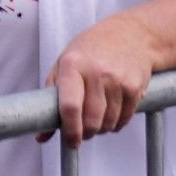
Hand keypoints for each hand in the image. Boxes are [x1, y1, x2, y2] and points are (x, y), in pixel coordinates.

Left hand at [51, 13, 160, 142]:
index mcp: (73, 65)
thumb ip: (51, 100)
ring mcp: (118, 79)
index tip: (71, 141)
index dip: (70, 130)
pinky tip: (112, 111)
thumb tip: (41, 137)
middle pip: (91, 121)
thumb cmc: (90, 51)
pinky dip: (116, 123)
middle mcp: (96, 72)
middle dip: (86, 133)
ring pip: (108, 123)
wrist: (131, 34)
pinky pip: (124, 120)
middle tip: (84, 130)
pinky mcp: (135, 87)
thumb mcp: (64, 65)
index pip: (70, 106)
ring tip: (98, 115)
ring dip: (101, 128)